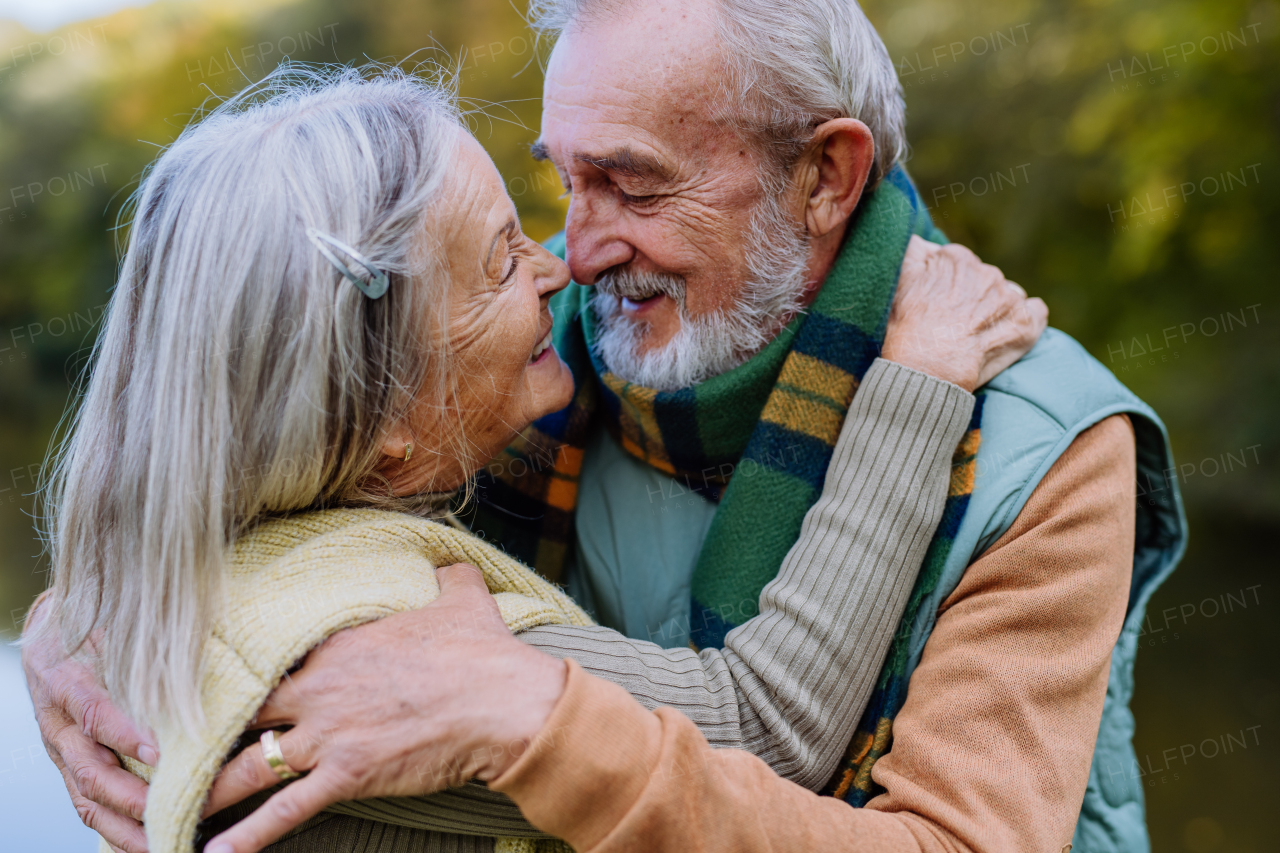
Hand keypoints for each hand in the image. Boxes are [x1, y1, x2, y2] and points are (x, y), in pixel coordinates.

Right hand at [20, 595, 158, 852]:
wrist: (52, 628)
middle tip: (168, 813)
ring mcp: (61, 750)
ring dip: (124, 826)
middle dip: (130, 798)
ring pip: (87, 798)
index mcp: (65, 679)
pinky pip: (88, 804)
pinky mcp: (70, 766)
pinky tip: (146, 845)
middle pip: (89, 769)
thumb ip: (145, 639)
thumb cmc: (96, 619)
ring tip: (161, 846)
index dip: (124, 735)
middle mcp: (58, 723)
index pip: (93, 712)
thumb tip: (200, 649)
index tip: (159, 753)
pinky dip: (115, 830)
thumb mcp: (114, 619)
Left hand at [201, 563, 567, 852]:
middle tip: (165, 750)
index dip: (236, 677)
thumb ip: (444, 578)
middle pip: (240, 714)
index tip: (208, 689)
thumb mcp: (461, 597)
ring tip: (170, 807)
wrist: (504, 703)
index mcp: (336, 646)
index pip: (266, 661)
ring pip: (247, 767)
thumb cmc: (482, 650)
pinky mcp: (347, 776)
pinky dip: (247, 837)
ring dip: (208, 790)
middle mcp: (318, 690)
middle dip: (199, 734)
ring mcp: (328, 736)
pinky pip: (284, 811)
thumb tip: (450, 565)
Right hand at [881, 236, 1048, 391]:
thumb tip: (921, 240)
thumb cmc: (906, 328)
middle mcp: (987, 273)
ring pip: (1007, 294)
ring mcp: (1009, 298)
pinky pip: (1036, 311)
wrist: (926, 370)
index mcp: (957, 259)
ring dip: (996, 308)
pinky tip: (1005, 332)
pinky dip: (1024, 319)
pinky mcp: (1026, 324)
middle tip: (952, 322)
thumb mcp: (898, 279)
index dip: (945, 284)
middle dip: (971, 296)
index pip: (956, 263)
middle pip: (982, 279)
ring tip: (976, 332)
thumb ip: (911, 249)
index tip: (936, 303)